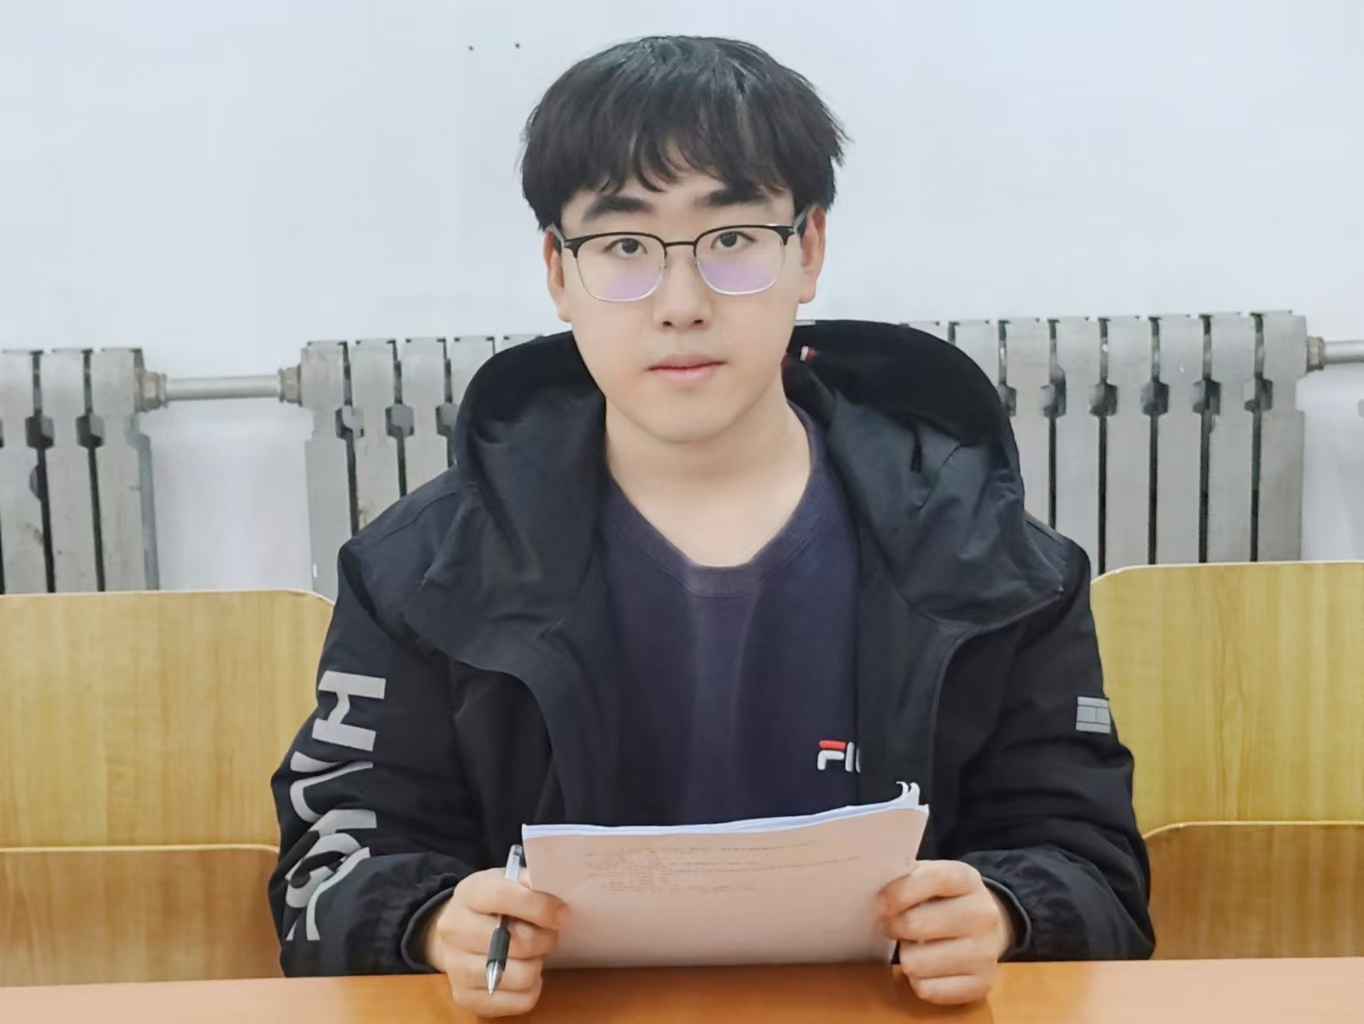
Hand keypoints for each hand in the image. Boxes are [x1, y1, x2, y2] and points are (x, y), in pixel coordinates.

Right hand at [421, 867, 568, 1017]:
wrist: (456, 932)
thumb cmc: (491, 905)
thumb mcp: (506, 881)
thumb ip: (529, 884)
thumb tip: (553, 896)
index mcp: (469, 894)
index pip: (503, 897)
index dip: (540, 907)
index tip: (563, 915)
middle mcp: (454, 930)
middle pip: (517, 942)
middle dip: (544, 939)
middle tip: (548, 934)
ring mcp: (456, 967)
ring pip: (521, 975)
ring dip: (536, 964)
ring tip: (533, 954)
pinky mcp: (465, 997)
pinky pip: (518, 1002)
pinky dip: (531, 989)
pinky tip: (524, 971)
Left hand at [878, 860, 1013, 1005]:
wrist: (989, 929)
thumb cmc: (944, 900)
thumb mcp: (930, 878)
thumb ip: (905, 879)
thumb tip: (870, 887)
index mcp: (966, 879)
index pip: (933, 879)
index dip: (899, 891)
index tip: (879, 903)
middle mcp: (983, 914)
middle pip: (915, 924)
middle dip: (893, 927)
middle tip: (891, 927)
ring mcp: (986, 952)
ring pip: (915, 963)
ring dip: (906, 957)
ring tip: (914, 948)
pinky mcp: (982, 985)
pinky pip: (927, 990)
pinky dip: (918, 982)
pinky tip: (926, 969)